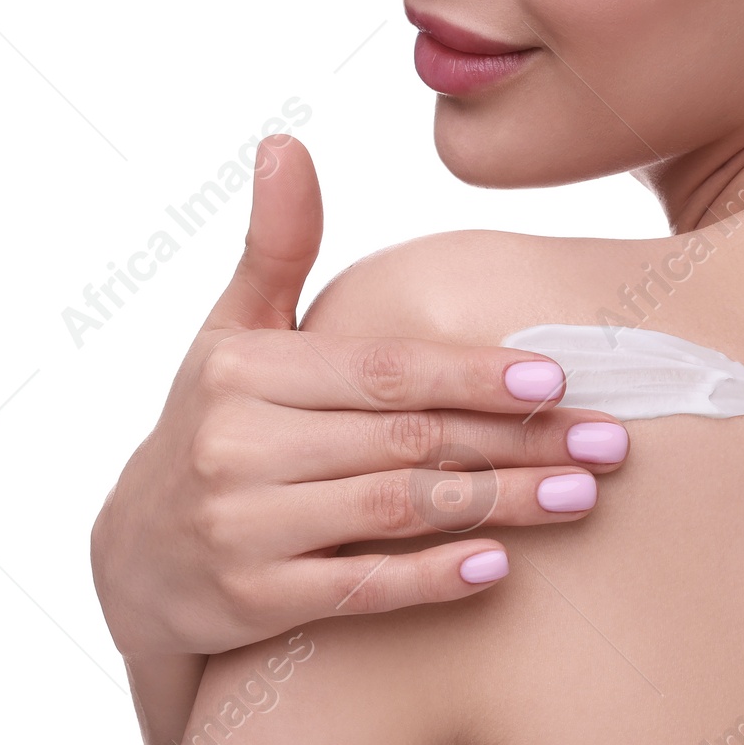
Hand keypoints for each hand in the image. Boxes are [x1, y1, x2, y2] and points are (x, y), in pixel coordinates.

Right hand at [90, 135, 628, 662]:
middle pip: (408, 439)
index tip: (556, 377)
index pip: (385, 370)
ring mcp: (244, 527)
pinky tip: (501, 566)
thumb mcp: (230, 331)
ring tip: (580, 495)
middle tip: (608, 441)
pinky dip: (433, 578)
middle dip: (519, 440)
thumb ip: (275, 246)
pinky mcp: (253, 601)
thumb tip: (286, 143)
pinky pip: (362, 587)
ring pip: (397, 509)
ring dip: (501, 504)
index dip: (474, 373)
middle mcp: (240, 444)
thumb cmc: (213, 422)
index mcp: (248, 369)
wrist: (135, 555)